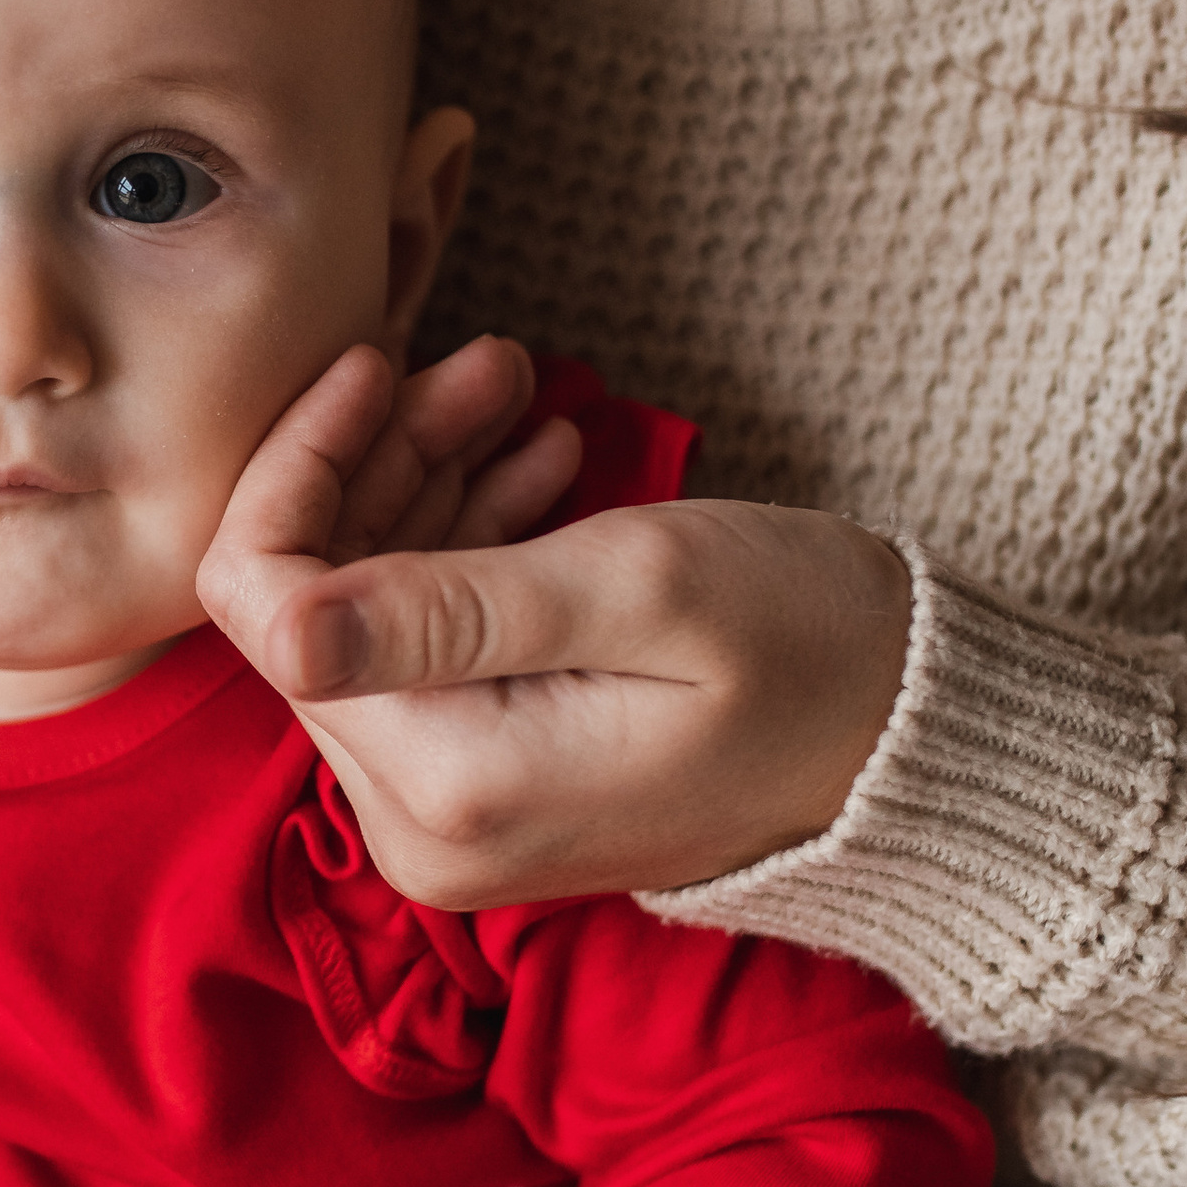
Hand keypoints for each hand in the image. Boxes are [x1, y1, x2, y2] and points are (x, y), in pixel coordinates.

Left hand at [197, 339, 911, 906]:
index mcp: (444, 782)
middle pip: (310, 604)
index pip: (266, 607)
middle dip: (375, 463)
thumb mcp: (639, 590)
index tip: (379, 364)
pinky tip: (533, 465)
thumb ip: (448, 608)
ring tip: (516, 390)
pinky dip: (459, 541)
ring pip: (363, 609)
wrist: (920, 741)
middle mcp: (417, 822)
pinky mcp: (481, 786)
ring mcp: (445, 813)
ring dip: (422, 484)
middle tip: (486, 364)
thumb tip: (279, 624)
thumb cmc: (812, 648)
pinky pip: (422, 642)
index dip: (299, 468)